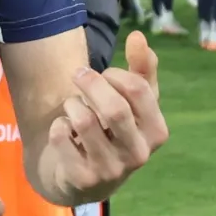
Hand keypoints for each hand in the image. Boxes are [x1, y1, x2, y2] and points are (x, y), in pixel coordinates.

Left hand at [44, 31, 168, 203]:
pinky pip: (61, 138)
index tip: (105, 74)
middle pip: (114, 108)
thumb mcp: (133, 102)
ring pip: (85, 121)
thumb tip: (138, 36)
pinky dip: (58, 126)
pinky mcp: (82, 180)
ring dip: (72, 104)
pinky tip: (64, 130)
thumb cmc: (113, 130)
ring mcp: (111, 171)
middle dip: (91, 83)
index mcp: (157, 132)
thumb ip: (141, 68)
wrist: (85, 178)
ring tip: (72, 107)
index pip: (139, 91)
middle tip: (78, 75)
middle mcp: (139, 155)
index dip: (116, 74)